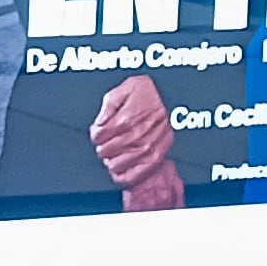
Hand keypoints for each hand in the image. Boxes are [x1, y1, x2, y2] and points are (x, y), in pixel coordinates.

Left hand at [89, 75, 178, 201]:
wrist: (171, 95)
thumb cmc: (146, 92)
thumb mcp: (124, 89)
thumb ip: (108, 105)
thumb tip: (99, 123)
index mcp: (126, 119)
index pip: (98, 136)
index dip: (95, 134)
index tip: (99, 132)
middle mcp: (136, 136)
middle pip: (105, 151)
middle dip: (102, 146)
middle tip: (106, 142)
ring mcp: (146, 149)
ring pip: (116, 165)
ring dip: (111, 160)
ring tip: (113, 153)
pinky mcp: (155, 158)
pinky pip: (132, 176)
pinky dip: (122, 176)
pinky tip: (119, 169)